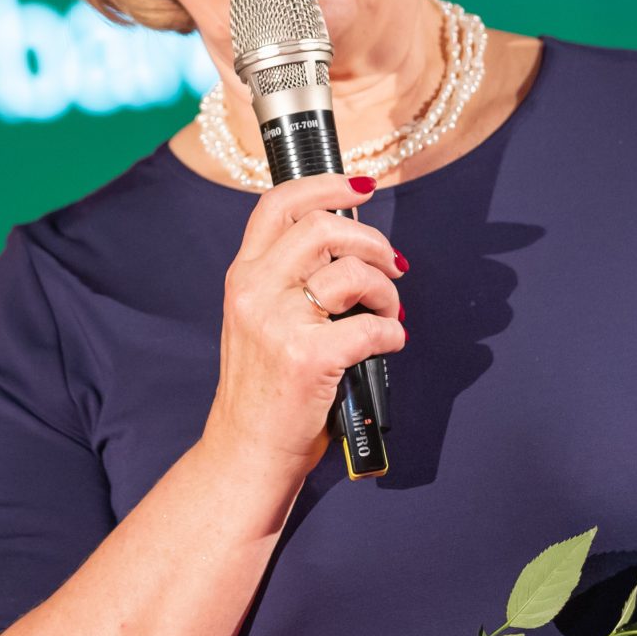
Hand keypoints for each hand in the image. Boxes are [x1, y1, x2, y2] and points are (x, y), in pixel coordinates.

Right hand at [201, 172, 405, 482]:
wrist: (247, 450)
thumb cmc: (265, 388)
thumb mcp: (258, 320)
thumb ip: (289, 280)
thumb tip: (351, 247)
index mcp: (243, 277)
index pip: (278, 205)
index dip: (325, 185)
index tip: (362, 187)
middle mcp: (255, 291)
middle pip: (323, 228)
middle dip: (372, 241)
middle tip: (392, 265)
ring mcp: (279, 323)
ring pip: (352, 273)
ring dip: (386, 290)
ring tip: (388, 311)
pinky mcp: (308, 358)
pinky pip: (372, 327)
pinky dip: (393, 332)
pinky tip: (389, 343)